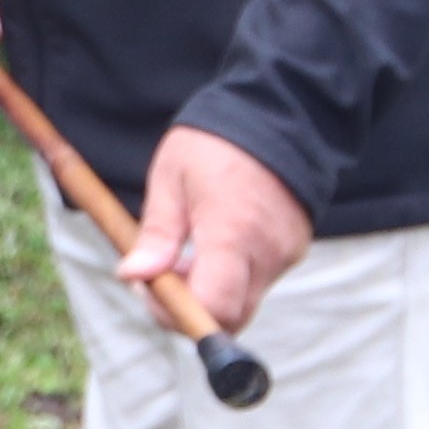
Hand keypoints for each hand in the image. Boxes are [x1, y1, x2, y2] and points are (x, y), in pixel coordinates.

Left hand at [125, 125, 312, 331]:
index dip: (175, 315)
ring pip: (244, 300)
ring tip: (188, 248)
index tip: (148, 288)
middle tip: (162, 274)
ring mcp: (286, 252)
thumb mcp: (171, 178)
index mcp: (232, 232)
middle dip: (190, 308)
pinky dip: (233, 275)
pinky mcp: (295, 248)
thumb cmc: (214, 142)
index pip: (214, 308)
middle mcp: (267, 250)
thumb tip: (133, 276)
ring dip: (211, 291)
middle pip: (230, 316)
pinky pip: (260, 280)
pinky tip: (217, 240)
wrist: (277, 112)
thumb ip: (156, 234)